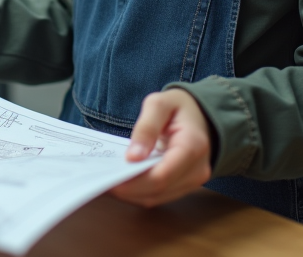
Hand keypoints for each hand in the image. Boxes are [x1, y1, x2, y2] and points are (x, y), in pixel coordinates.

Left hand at [111, 89, 213, 207]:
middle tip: (99, 180)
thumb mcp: (160, 103)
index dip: (133, 182)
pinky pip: (159, 195)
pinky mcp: (185, 185)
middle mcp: (197, 169)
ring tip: (107, 180)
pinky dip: (138, 191)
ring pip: (157, 198)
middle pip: (157, 191)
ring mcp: (193, 181)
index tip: (108, 177)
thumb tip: (133, 157)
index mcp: (193, 146)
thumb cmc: (180, 107)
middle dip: (127, 189)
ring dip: (130, 193)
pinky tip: (122, 181)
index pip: (161, 176)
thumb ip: (146, 127)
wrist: (203, 115)